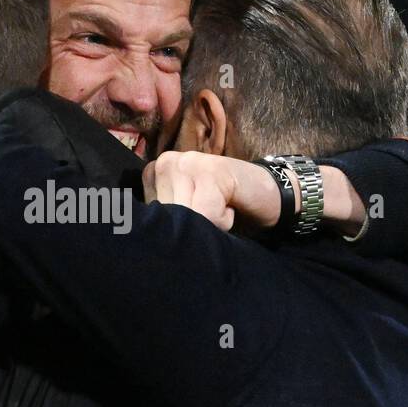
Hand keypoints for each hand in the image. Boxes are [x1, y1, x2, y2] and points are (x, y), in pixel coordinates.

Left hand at [142, 152, 363, 235]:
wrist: (267, 195)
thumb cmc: (225, 209)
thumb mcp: (186, 214)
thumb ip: (164, 219)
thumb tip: (140, 244)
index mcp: (154, 172)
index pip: (147, 218)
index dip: (176, 228)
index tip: (195, 214)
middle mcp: (164, 162)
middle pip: (165, 218)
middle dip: (191, 226)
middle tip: (210, 211)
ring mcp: (186, 162)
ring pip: (185, 216)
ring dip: (208, 223)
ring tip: (220, 206)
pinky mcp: (210, 171)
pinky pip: (206, 213)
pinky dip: (222, 220)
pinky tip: (230, 204)